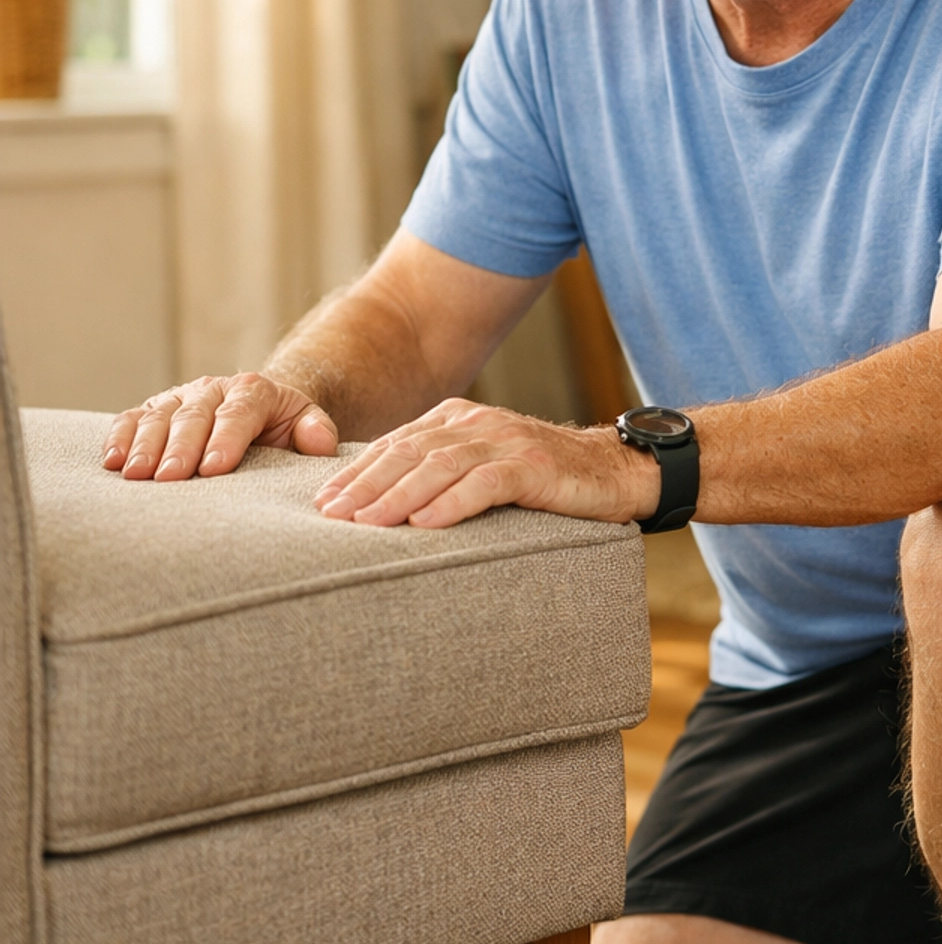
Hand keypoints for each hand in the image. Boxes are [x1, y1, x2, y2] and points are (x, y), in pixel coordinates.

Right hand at [103, 374, 339, 480]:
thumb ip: (317, 431)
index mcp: (253, 391)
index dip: (225, 440)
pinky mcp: (156, 409)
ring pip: (159, 416)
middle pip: (194, 416)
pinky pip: (132, 418)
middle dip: (180, 447)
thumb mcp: (308, 424)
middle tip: (170, 478)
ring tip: (136, 476)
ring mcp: (181, 397)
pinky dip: (119, 437)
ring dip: (145, 446)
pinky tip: (112, 461)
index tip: (213, 469)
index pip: (238, 413)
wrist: (261, 409)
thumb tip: (319, 441)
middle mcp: (213, 388)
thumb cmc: (283, 428)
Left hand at [313, 398, 659, 528]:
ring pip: (440, 466)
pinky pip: (486, 483)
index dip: (357, 473)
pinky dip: (452, 503)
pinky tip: (424, 524)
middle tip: (331, 516)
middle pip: (410, 452)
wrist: (615, 472)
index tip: (323, 502)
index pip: (396, 445)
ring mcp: (507, 442)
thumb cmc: (544, 480)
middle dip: (365, 485)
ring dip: (398, 496)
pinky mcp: (534, 467)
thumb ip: (442, 471)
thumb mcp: (485, 466)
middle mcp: (478, 424)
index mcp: (458, 419)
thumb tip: (382, 502)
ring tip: (366, 524)